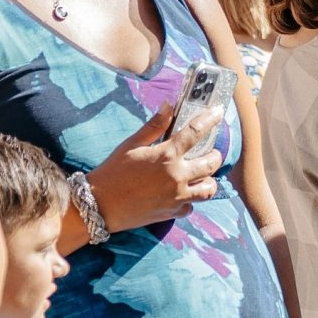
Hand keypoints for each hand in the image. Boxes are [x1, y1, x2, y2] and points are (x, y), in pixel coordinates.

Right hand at [90, 102, 223, 230]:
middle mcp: (177, 176)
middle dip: (214, 155)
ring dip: (208, 180)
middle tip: (209, 152)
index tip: (219, 112)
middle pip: (212, 163)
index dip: (210, 119)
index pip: (195, 132)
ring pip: (209, 188)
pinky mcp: (173, 212)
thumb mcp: (131, 145)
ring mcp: (177, 196)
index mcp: (166, 155)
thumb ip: (154, 126)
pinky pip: (192, 205)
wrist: (98, 205)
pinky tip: (182, 193)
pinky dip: (190, 199)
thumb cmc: (112, 172)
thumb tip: (168, 105)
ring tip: (201, 174)